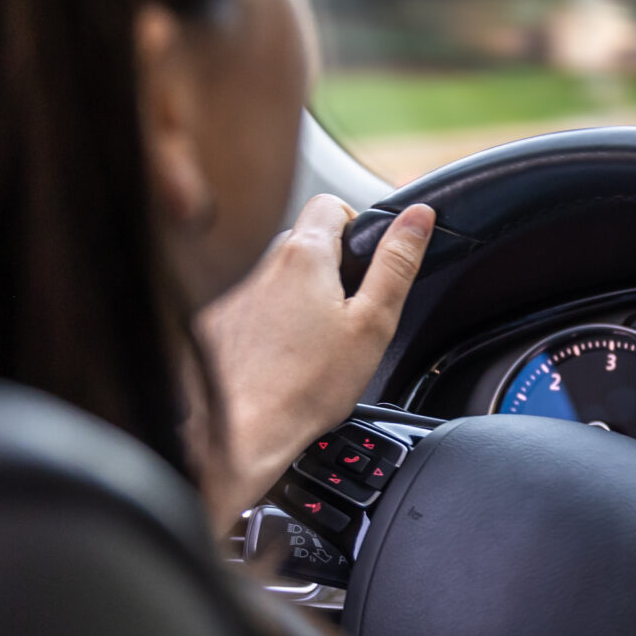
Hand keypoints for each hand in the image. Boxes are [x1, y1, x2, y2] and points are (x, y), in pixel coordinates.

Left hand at [192, 195, 433, 524]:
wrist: (241, 431)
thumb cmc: (308, 385)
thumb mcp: (373, 323)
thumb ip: (397, 263)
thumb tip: (419, 217)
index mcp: (304, 256)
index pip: (332, 204)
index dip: (358, 226)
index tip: (366, 265)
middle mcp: (261, 264)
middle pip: (305, 241)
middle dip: (331, 266)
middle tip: (347, 312)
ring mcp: (234, 292)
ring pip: (278, 276)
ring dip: (299, 295)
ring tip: (314, 343)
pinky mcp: (216, 321)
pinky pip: (252, 305)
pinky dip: (270, 322)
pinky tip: (281, 358)